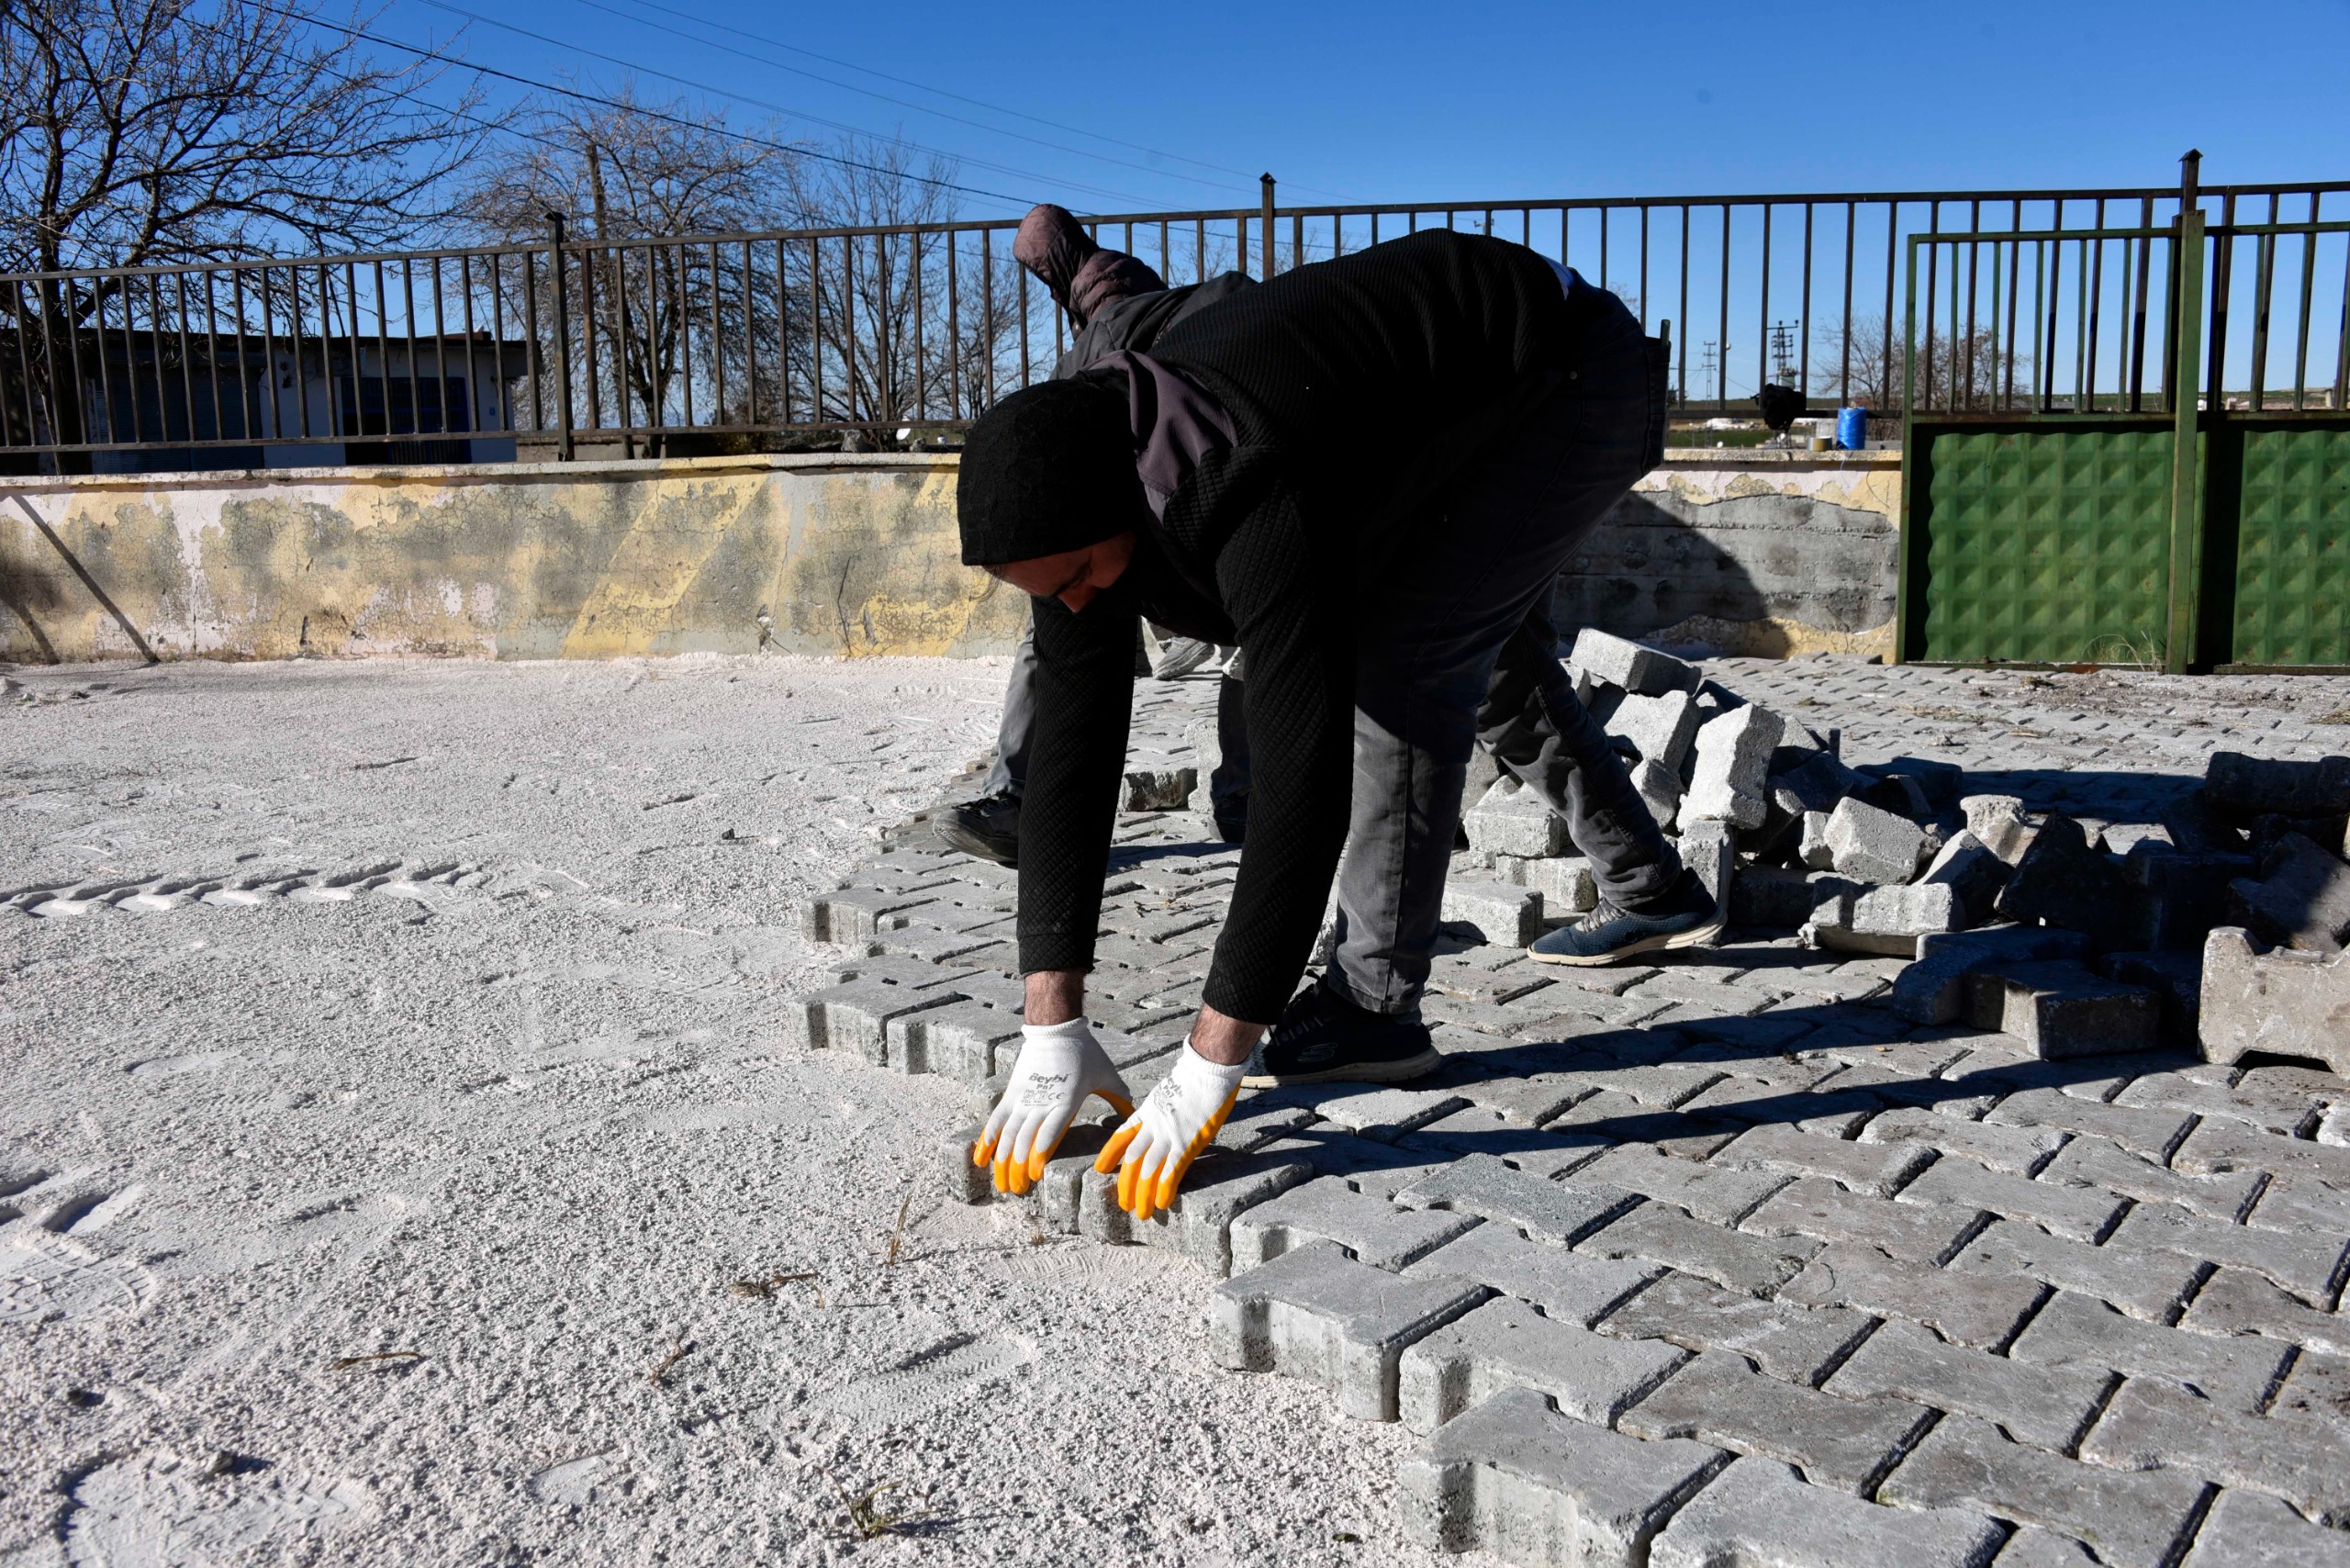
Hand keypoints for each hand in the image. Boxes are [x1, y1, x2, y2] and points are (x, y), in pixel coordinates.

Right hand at [972, 1019, 1134, 1195]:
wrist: (1055, 1027)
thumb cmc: (1084, 1051)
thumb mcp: (1107, 1074)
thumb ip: (1119, 1097)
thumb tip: (1134, 1113)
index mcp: (1065, 1101)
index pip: (1049, 1133)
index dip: (1039, 1154)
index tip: (1034, 1174)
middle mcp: (1041, 1103)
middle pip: (1024, 1140)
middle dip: (1018, 1167)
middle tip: (1017, 1190)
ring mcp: (1023, 1099)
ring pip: (1007, 1135)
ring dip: (1001, 1161)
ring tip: (1001, 1183)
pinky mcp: (1011, 1094)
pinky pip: (995, 1120)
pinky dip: (986, 1141)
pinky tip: (980, 1159)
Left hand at [1094, 1041, 1247, 1220]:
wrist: (1208, 1068)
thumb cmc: (1194, 1077)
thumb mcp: (1167, 1091)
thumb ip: (1161, 1109)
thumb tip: (1164, 1120)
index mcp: (1146, 1112)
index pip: (1121, 1136)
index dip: (1109, 1154)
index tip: (1100, 1169)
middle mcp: (1153, 1126)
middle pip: (1131, 1159)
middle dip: (1125, 1184)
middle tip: (1123, 1203)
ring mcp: (1169, 1135)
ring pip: (1147, 1170)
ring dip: (1142, 1194)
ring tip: (1141, 1213)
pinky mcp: (1187, 1143)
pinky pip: (1171, 1171)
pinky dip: (1164, 1189)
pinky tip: (1161, 1203)